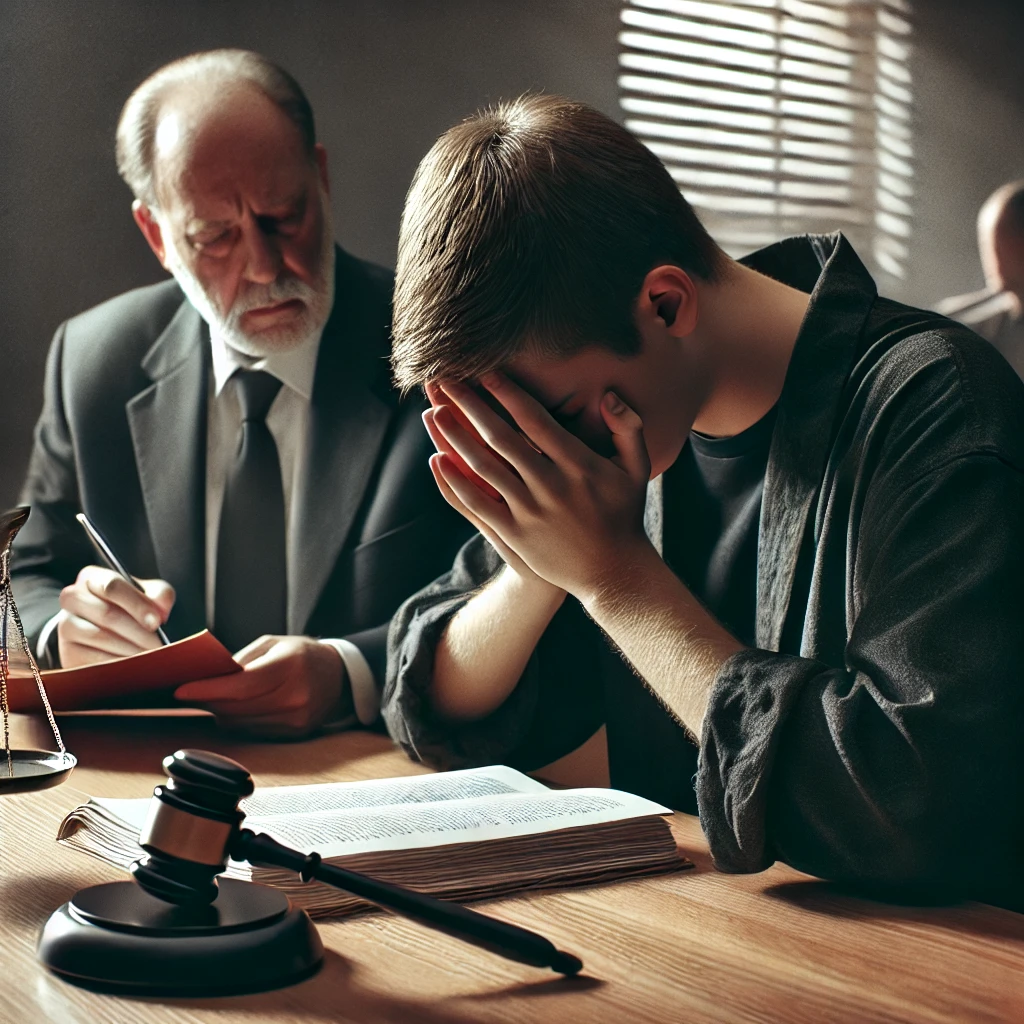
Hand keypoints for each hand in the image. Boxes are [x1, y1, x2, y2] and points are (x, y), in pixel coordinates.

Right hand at [57, 566, 174, 666]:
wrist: (105, 631)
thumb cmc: (131, 607)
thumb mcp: (148, 594)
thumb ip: (159, 595)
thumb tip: (161, 609)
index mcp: (92, 577)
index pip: (112, 586)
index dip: (137, 605)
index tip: (156, 622)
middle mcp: (73, 597)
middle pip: (107, 614)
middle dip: (138, 631)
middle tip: (158, 643)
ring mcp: (66, 625)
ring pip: (99, 636)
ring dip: (130, 648)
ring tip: (151, 654)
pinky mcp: (68, 651)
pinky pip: (93, 659)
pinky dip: (118, 663)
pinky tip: (135, 664)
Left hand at [173, 635, 348, 738]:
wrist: (339, 677)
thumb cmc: (302, 655)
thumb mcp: (273, 644)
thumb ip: (241, 661)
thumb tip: (207, 678)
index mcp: (291, 666)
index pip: (241, 686)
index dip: (208, 690)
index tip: (182, 690)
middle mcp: (296, 696)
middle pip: (237, 708)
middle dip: (208, 701)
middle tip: (190, 692)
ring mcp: (297, 719)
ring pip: (242, 723)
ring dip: (222, 712)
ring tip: (214, 698)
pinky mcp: (295, 734)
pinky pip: (254, 731)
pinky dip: (239, 721)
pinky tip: (236, 709)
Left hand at [428, 373, 653, 600]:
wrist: (612, 572)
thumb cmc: (624, 514)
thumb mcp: (637, 469)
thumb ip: (628, 427)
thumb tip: (608, 395)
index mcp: (579, 464)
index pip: (536, 421)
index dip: (508, 394)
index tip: (486, 372)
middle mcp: (552, 485)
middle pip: (502, 439)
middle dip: (471, 407)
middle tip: (446, 381)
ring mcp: (531, 512)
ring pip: (484, 468)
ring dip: (457, 438)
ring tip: (434, 413)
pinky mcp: (515, 535)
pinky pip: (478, 504)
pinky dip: (455, 482)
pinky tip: (438, 460)